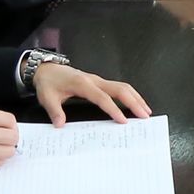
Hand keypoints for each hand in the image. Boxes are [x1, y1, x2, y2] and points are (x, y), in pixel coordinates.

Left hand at [31, 63, 151, 126]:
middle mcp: (94, 80)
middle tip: (144, 116)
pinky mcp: (100, 82)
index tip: (123, 121)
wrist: (47, 69)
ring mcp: (99, 80)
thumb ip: (55, 111)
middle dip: (134, 102)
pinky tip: (136, 103)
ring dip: (136, 97)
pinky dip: (130, 95)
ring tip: (146, 110)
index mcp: (83, 84)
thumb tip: (60, 125)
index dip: (113, 109)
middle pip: (120, 89)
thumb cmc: (48, 83)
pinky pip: (119, 86)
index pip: (102, 98)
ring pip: (123, 86)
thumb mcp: (47, 98)